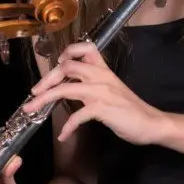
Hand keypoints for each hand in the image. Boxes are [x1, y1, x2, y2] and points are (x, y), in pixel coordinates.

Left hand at [22, 41, 168, 144]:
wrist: (151, 123)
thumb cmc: (129, 108)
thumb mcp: (110, 88)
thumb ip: (91, 84)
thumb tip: (67, 87)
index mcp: (103, 69)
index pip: (85, 48)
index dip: (67, 52)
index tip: (56, 63)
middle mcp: (100, 76)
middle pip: (67, 67)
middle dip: (46, 80)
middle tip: (33, 93)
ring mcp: (101, 91)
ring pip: (66, 88)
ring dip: (45, 99)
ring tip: (32, 109)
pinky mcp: (103, 108)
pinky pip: (78, 115)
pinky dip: (68, 126)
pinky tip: (64, 135)